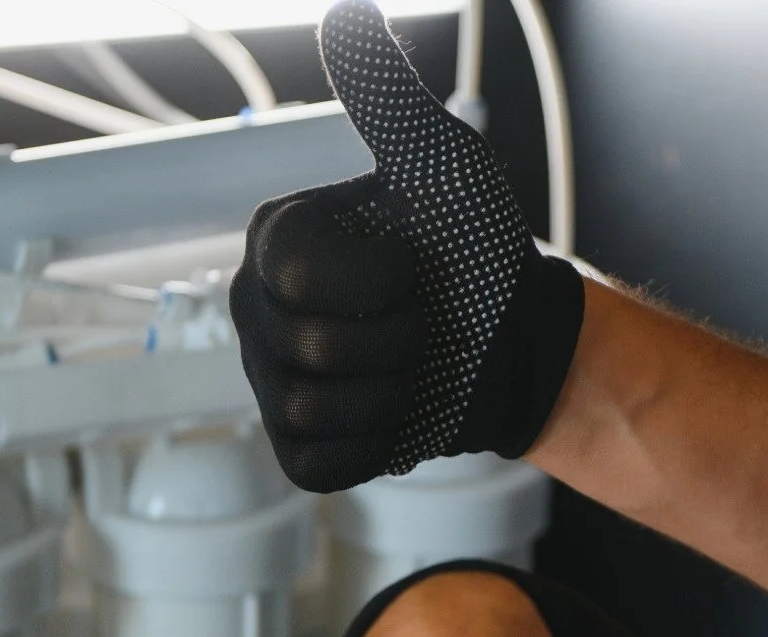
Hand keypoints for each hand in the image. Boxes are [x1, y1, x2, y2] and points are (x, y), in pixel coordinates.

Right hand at [229, 0, 585, 492]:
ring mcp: (271, 381)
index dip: (374, 282)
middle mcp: (255, 307)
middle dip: (395, 340)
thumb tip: (347, 15)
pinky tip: (395, 411)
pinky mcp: (298, 446)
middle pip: (309, 349)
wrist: (512, 342)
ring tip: (414, 366)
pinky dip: (374, 444)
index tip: (411, 268)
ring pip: (315, 409)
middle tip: (422, 321)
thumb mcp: (443, 165)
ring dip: (392, 393)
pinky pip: (319, 461)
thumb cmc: (476, 250)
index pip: (297, 276)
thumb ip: (389, 99)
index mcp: (275, 238)